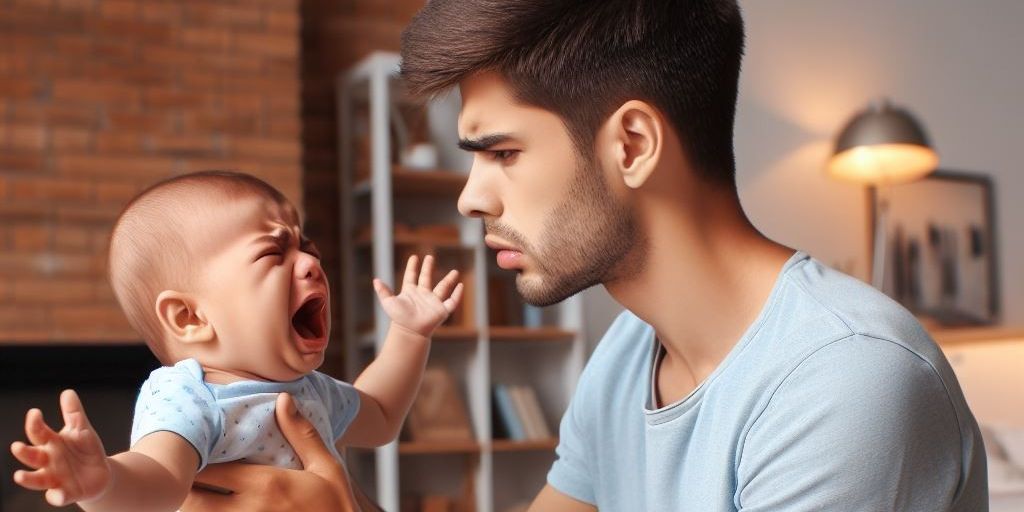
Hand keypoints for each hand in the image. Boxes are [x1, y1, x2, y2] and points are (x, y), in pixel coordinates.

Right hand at [10, 389, 110, 506]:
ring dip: (27, 478)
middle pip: (31, 456)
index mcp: (51, 444)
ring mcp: (55, 478)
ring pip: (36, 480)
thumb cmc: (84, 450)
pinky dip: (56, 496)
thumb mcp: (81, 430)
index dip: (34, 423)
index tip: (35, 412)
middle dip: (23, 452)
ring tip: (19, 476)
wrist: (100, 473)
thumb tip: (67, 392)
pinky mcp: (66, 493)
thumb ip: (74, 413)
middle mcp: (48, 462)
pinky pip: (57, 496)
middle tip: (17, 446)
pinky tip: (56, 493)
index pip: (37, 432)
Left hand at [183, 393, 360, 511]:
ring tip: (185, 494)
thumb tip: (283, 399)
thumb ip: (302, 434)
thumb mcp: (327, 467)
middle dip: (182, 488)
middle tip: (177, 475)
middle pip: (193, 500)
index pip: (212, 470)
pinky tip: (206, 509)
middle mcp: (248, 510)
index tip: (187, 449)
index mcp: (266, 484)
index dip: (194, 460)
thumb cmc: (337, 505)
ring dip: (190, 506)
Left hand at [373, 254, 463, 336]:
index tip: (414, 257)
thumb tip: (375, 280)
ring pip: (443, 287)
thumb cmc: (399, 318)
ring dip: (449, 279)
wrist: (409, 331)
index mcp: (410, 292)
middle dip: (428, 267)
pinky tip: (460, 286)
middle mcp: (422, 295)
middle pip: (427, 278)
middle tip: (430, 257)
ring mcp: (433, 302)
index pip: (411, 276)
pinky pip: (452, 301)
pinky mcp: (441, 310)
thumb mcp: (388, 302)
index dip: (412, 267)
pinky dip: (457, 294)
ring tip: (455, 271)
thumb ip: (383, 291)